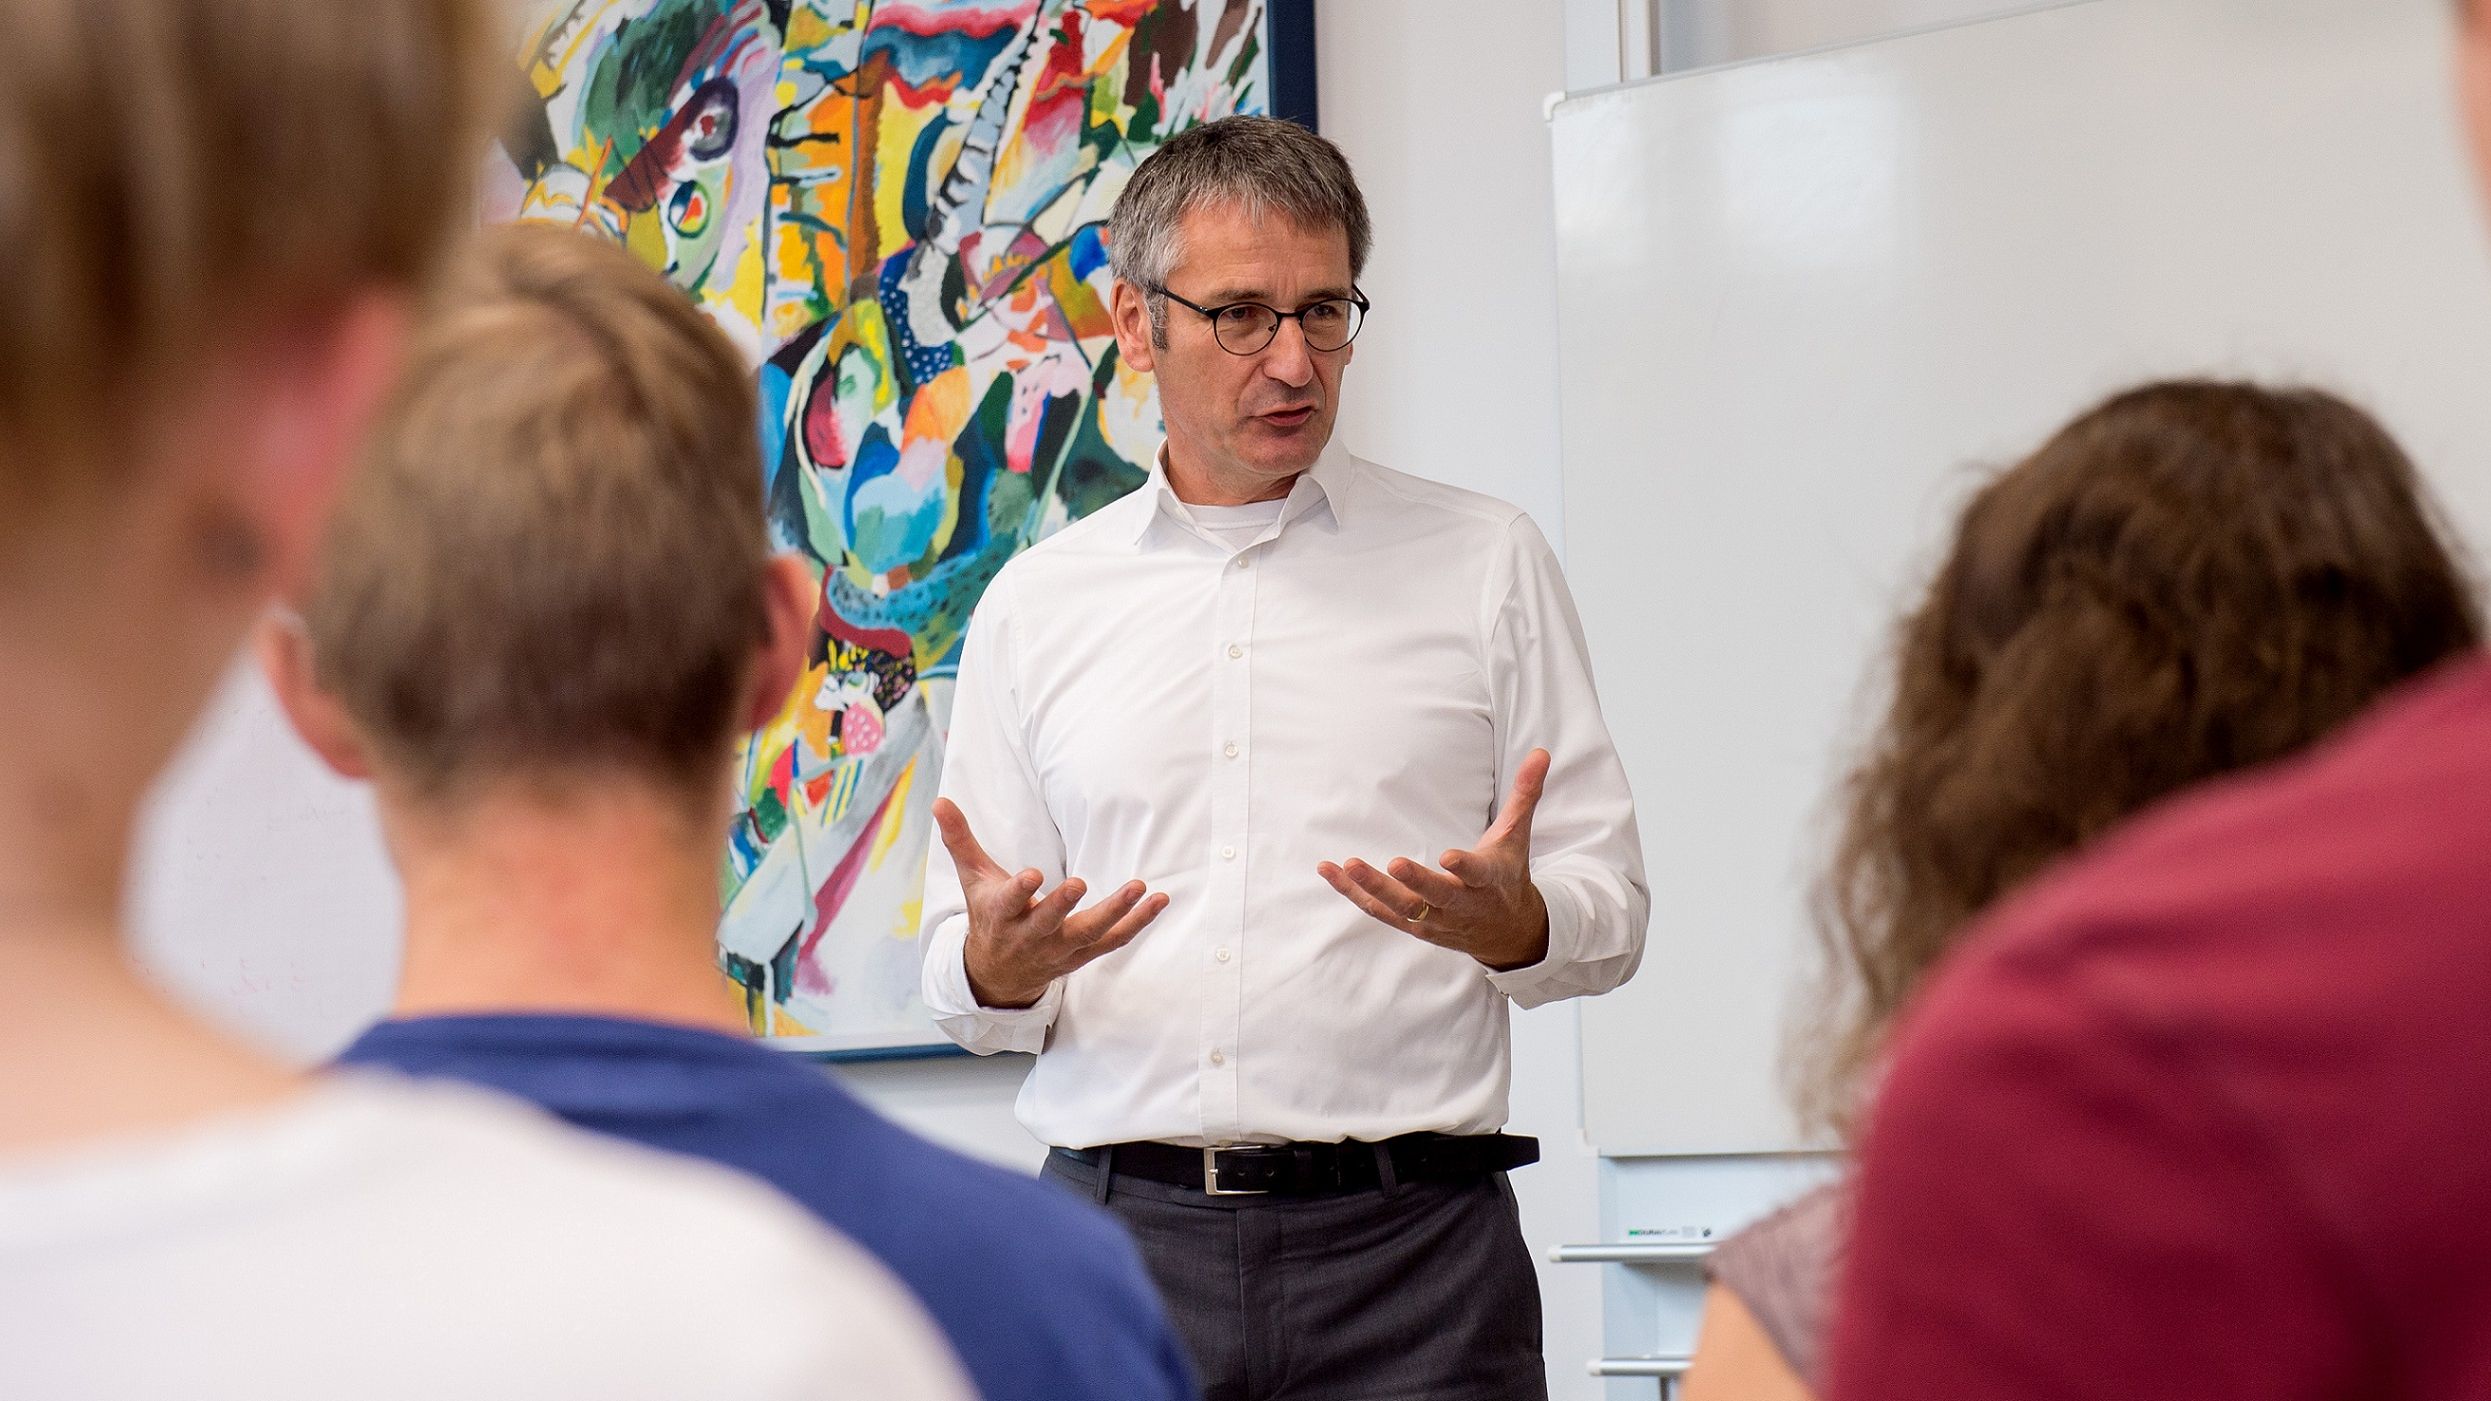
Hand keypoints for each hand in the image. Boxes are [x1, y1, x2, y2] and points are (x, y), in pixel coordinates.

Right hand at [934, 798, 1167, 1008]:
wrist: (998, 974)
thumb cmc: (988, 915)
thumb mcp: (972, 879)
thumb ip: (960, 839)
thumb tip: (940, 800)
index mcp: (1000, 916)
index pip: (1007, 905)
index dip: (1018, 892)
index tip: (1031, 875)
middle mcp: (1030, 937)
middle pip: (1048, 923)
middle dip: (1062, 906)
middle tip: (1079, 883)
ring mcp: (1059, 950)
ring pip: (1089, 934)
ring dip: (1117, 913)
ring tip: (1141, 888)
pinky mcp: (1083, 955)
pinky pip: (1114, 941)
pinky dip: (1138, 923)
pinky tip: (1160, 901)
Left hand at [1318, 749, 1552, 971]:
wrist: (1507, 932)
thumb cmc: (1507, 875)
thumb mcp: (1517, 837)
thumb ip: (1524, 794)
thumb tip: (1541, 752)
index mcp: (1489, 881)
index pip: (1479, 875)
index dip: (1465, 868)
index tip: (1448, 857)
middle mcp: (1462, 905)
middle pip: (1435, 897)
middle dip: (1413, 883)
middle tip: (1392, 863)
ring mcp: (1435, 919)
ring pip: (1401, 908)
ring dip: (1371, 888)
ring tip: (1345, 865)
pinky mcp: (1414, 925)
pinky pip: (1380, 911)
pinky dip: (1354, 894)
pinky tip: (1329, 872)